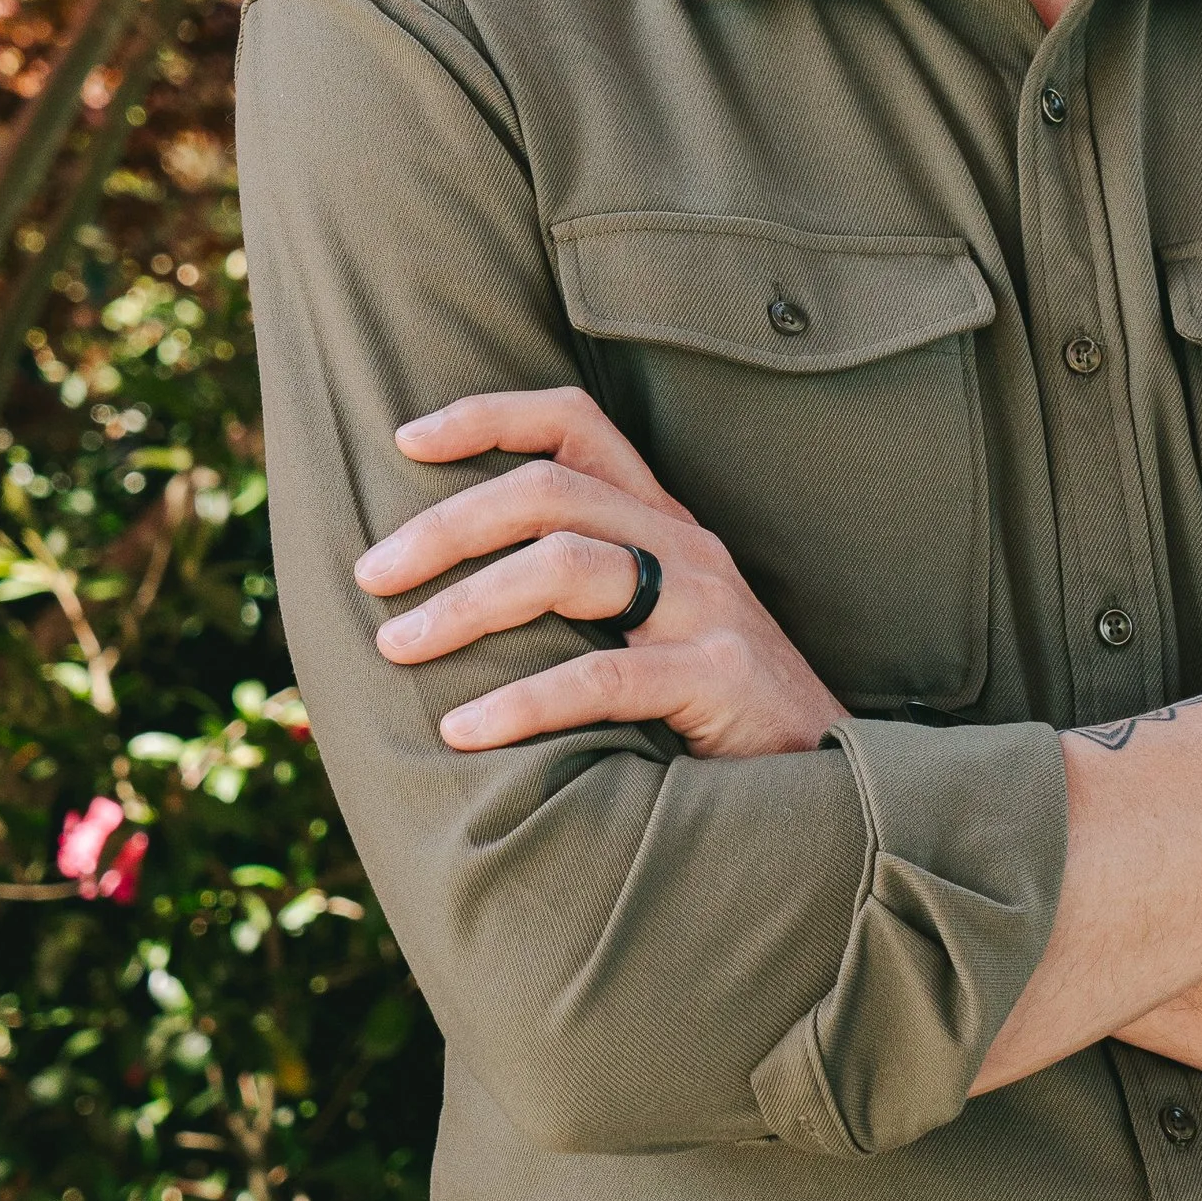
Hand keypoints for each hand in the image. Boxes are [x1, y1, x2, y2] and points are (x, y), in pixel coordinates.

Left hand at [355, 386, 846, 759]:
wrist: (831, 784)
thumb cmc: (714, 714)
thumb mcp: (651, 629)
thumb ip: (578, 598)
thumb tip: (437, 597)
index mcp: (664, 523)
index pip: (576, 425)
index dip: (490, 416)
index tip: (405, 440)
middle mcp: (688, 546)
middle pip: (549, 491)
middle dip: (445, 526)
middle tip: (370, 575)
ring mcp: (710, 608)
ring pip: (566, 564)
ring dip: (464, 604)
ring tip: (395, 646)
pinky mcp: (721, 678)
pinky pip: (603, 676)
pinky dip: (521, 702)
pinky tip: (462, 730)